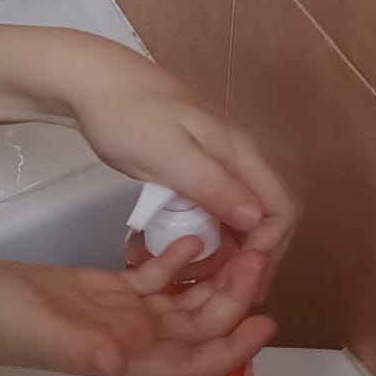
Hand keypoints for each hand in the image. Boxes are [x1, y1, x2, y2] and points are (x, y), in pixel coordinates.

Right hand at [0, 243, 272, 375]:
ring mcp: (123, 314)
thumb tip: (119, 363)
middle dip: (233, 300)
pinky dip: (177, 260)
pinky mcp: (108, 289)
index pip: (195, 363)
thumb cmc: (3, 324)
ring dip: (214, 280)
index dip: (234, 349)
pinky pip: (156, 277)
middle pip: (200, 327)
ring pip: (184, 301)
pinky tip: (192, 235)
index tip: (267, 322)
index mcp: (127, 357)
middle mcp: (134, 339)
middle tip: (257, 259)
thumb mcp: (45, 333)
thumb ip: (84, 348)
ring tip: (239, 245)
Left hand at [57, 50, 298, 292]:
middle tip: (229, 294)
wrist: (92, 81)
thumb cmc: (128, 115)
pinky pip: (217, 206)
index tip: (242, 279)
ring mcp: (216, 161)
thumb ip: (214, 186)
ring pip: (243, 213)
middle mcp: (237, 158)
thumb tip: (259, 220)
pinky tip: (192, 252)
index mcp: (239, 154)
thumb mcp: (168, 155)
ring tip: (210, 282)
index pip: (283, 209)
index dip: (271, 248)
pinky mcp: (194, 165)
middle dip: (256, 256)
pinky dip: (212, 234)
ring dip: (234, 249)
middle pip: (268, 214)